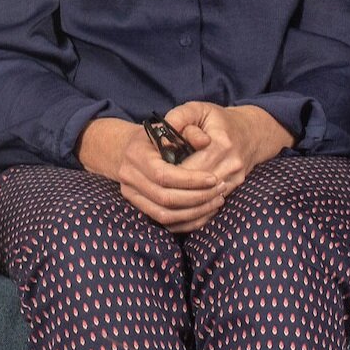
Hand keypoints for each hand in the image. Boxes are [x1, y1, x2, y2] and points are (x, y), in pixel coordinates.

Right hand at [77, 117, 224, 232]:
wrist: (129, 148)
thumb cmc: (155, 135)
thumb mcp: (170, 125)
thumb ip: (188, 130)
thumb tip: (205, 141)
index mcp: (136, 154)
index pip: (163, 175)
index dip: (190, 180)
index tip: (213, 178)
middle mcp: (129, 177)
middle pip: (165, 198)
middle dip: (197, 197)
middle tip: (220, 190)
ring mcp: (132, 195)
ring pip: (165, 215)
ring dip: (195, 212)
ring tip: (217, 201)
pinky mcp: (139, 208)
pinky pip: (165, 224)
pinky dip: (188, 222)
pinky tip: (206, 212)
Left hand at [166, 102, 292, 194]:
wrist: (251, 131)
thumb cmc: (218, 119)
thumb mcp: (197, 109)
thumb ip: (178, 118)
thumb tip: (163, 140)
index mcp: (221, 144)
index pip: (189, 169)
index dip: (169, 172)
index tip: (154, 169)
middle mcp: (231, 165)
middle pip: (196, 188)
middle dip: (173, 188)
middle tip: (155, 183)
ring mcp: (235, 179)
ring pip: (204, 201)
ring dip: (183, 200)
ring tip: (164, 194)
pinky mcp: (235, 188)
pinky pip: (212, 206)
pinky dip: (194, 208)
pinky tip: (178, 205)